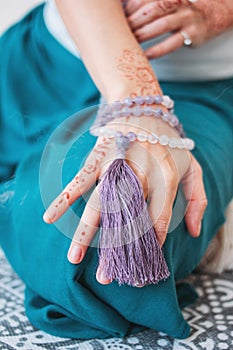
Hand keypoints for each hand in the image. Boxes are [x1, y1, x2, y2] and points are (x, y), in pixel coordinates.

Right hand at [43, 117, 206, 283]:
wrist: (144, 106)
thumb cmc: (169, 143)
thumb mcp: (192, 167)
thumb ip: (197, 199)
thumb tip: (193, 232)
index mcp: (165, 177)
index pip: (157, 218)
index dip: (150, 243)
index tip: (141, 264)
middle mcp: (140, 173)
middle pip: (126, 219)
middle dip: (116, 250)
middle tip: (106, 278)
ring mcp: (116, 165)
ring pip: (100, 204)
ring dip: (87, 233)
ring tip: (74, 258)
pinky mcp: (98, 158)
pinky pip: (80, 180)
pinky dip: (64, 198)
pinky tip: (50, 216)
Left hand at [126, 0, 232, 57]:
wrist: (210, 17)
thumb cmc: (179, 13)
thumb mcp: (165, 5)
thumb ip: (147, 8)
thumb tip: (121, 13)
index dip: (130, 9)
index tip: (118, 19)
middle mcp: (178, 3)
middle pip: (152, 10)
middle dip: (134, 21)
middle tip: (120, 32)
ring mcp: (186, 18)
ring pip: (162, 25)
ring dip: (144, 34)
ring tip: (130, 43)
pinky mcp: (192, 35)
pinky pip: (171, 43)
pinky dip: (157, 50)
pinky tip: (145, 55)